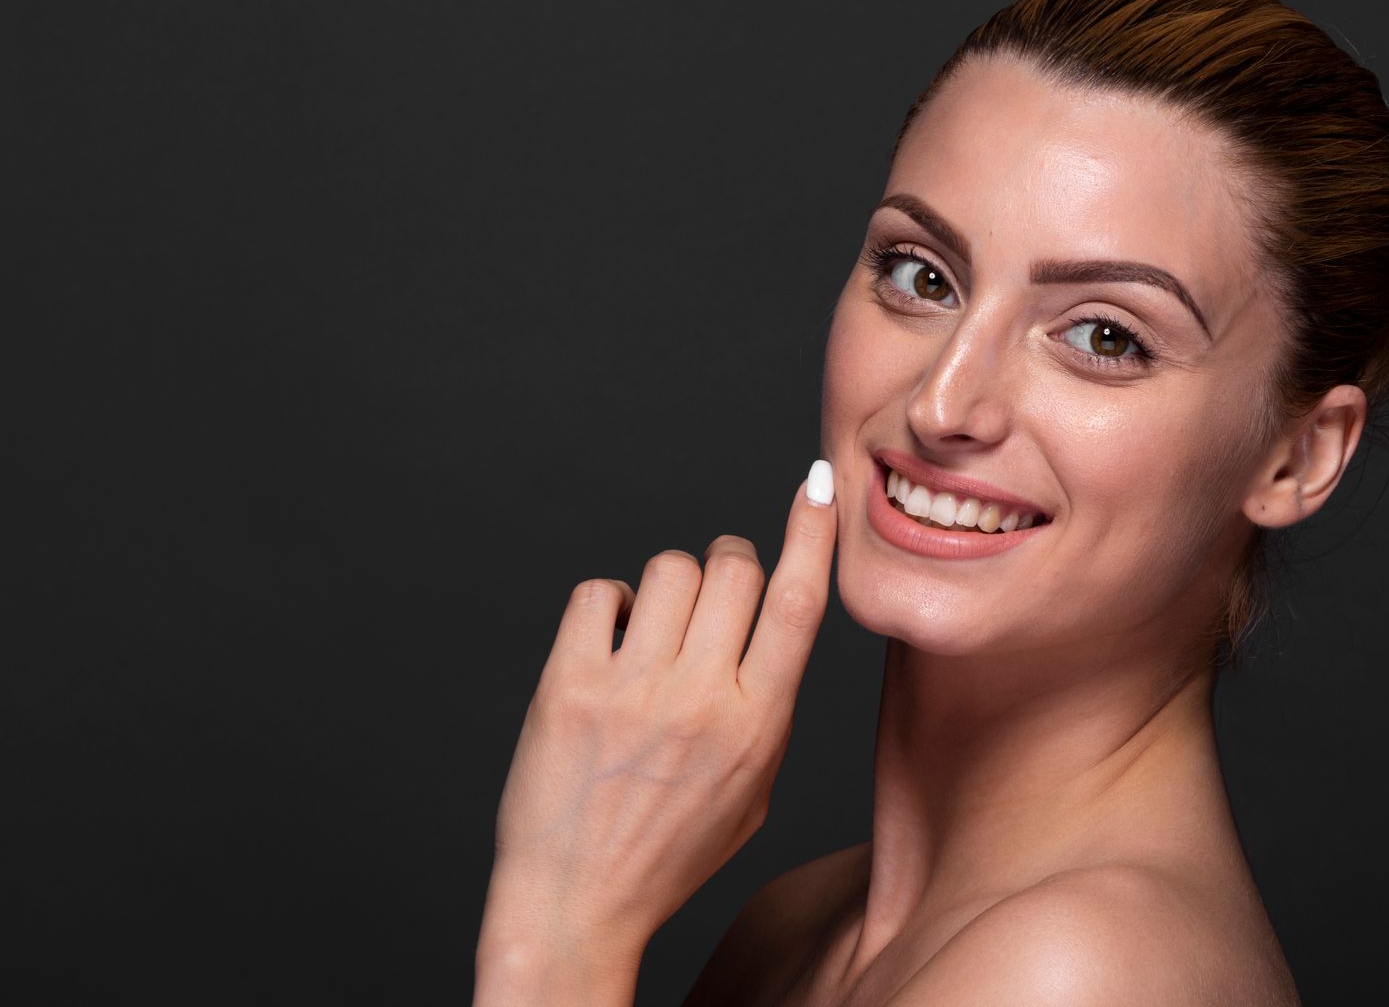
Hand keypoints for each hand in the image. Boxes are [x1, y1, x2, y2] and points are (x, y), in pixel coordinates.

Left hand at [479, 461, 838, 973]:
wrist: (576, 902)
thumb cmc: (666, 852)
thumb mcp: (750, 794)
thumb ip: (766, 712)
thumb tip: (768, 625)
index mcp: (759, 727)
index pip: (800, 604)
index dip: (812, 534)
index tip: (819, 486)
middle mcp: (703, 700)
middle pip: (734, 568)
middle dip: (726, 563)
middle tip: (708, 594)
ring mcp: (633, 689)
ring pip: (668, 568)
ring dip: (665, 587)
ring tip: (649, 634)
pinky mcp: (569, 684)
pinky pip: (599, 593)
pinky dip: (607, 608)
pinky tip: (604, 648)